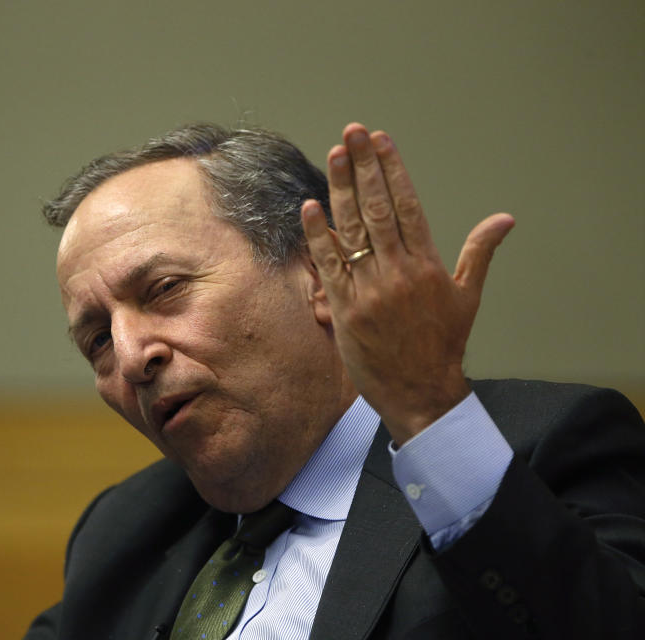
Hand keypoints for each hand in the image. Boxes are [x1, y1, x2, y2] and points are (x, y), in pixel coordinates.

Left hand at [301, 123, 514, 444]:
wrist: (421, 391)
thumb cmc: (443, 344)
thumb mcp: (468, 297)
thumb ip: (480, 253)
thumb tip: (504, 220)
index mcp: (428, 265)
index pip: (408, 206)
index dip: (393, 171)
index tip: (380, 141)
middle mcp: (399, 271)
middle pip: (378, 208)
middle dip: (364, 167)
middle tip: (353, 132)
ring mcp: (370, 289)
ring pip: (353, 230)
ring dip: (342, 190)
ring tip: (337, 154)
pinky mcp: (345, 309)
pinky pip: (330, 266)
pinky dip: (319, 236)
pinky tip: (311, 207)